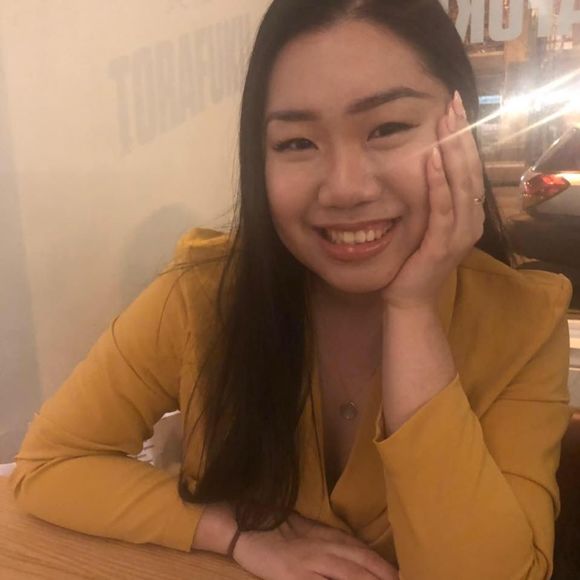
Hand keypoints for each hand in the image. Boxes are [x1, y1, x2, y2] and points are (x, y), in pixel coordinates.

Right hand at [233, 510, 398, 579]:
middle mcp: (323, 547)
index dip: (383, 565)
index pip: (362, 551)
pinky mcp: (294, 576)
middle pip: (361, 564)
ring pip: (348, 575)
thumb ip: (330, 541)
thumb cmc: (275, 526)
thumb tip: (354, 554)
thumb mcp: (307, 531)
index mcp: (327, 535)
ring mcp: (310, 563)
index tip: (401, 575)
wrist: (245, 525)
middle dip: (384, 577)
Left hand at [381, 91, 484, 309]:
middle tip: (454, 103)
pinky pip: (442, 208)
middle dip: (462, 135)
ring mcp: (460, 234)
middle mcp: (471, 221)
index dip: (464, 138)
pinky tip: (431, 159)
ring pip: (461, 184)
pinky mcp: (443, 244)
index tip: (455, 108)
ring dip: (452, 151)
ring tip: (446, 121)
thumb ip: (433, 198)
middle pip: (470, 169)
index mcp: (469, 214)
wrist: (409, 298)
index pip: (469, 168)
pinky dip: (438, 183)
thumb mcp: (427, 224)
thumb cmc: (413, 260)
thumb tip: (427, 164)